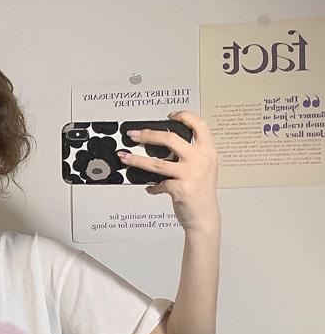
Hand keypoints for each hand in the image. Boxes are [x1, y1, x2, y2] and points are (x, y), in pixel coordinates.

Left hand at [117, 110, 219, 232]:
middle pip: (171, 139)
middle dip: (148, 135)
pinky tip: (150, 188)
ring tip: (124, 157)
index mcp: (208, 152)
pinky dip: (152, 186)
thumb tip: (165, 145)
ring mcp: (190, 174)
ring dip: (136, 160)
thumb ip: (191, 155)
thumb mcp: (204, 169)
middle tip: (134, 135)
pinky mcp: (181, 189)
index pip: (199, 125)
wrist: (204, 217)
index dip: (184, 116)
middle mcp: (200, 160)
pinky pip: (159, 184)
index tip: (169, 116)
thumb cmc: (202, 194)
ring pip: (157, 163)